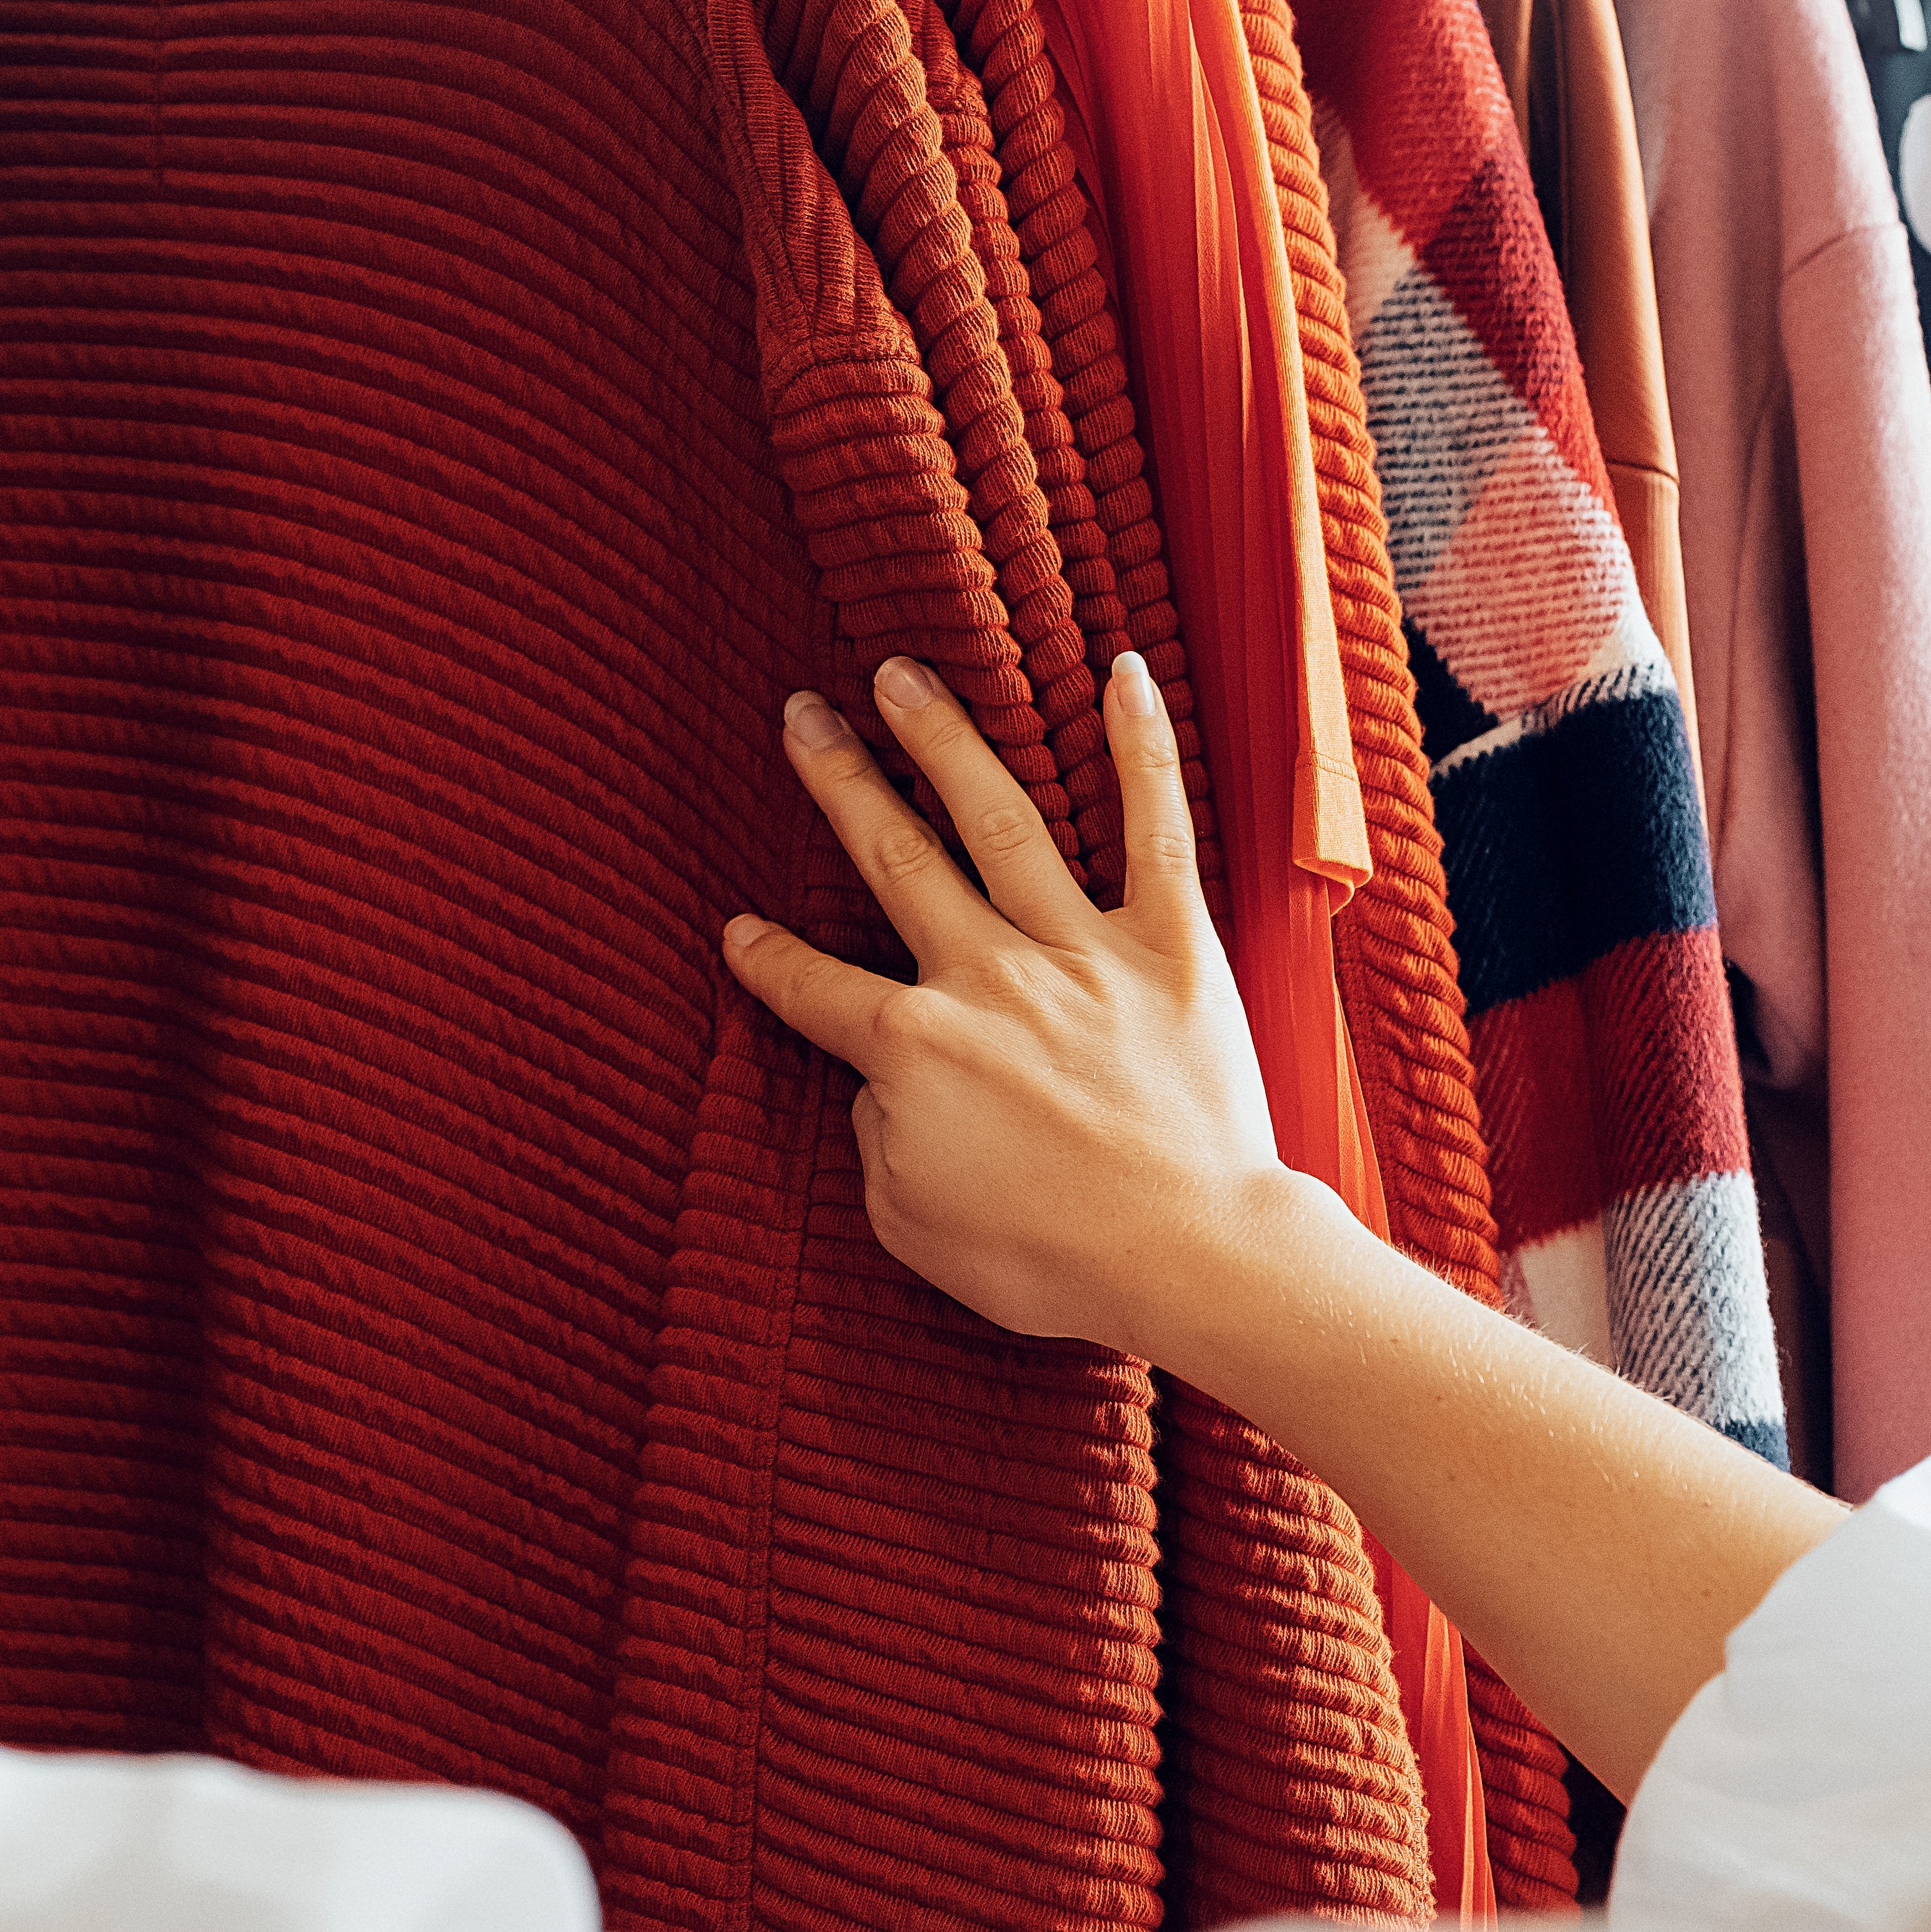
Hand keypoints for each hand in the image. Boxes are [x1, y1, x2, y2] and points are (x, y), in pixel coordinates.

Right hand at [722, 651, 1300, 1364]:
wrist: (1191, 1258)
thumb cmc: (1055, 1260)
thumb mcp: (914, 1224)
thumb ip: (878, 1142)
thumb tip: (881, 1089)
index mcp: (913, 1048)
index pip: (814, 990)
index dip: (768, 959)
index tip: (739, 926)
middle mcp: (984, 977)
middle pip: (894, 860)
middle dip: (839, 780)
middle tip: (802, 713)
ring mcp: (1080, 951)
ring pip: (998, 818)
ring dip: (943, 739)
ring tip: (902, 674)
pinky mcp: (1171, 945)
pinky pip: (1157, 828)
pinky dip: (1142, 746)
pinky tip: (1122, 671)